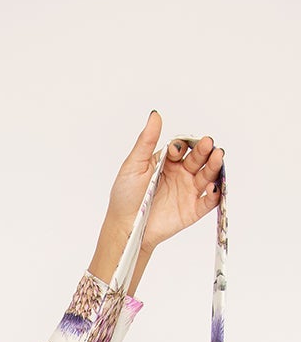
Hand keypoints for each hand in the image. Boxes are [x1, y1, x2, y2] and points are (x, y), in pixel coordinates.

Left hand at [103, 112, 223, 255]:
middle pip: (199, 158)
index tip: (175, 151)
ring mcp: (188, 191)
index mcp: (168, 161)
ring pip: (208, 175)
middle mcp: (181, 174)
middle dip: (204, 150)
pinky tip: (214, 187)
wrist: (124, 227)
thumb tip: (155, 115)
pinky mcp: (193, 210)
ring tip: (217, 157)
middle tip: (208, 144)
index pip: (183, 147)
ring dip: (214, 166)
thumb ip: (146, 141)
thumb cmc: (125, 196)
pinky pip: (209, 201)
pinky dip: (215, 193)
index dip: (182, 146)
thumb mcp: (134, 165)